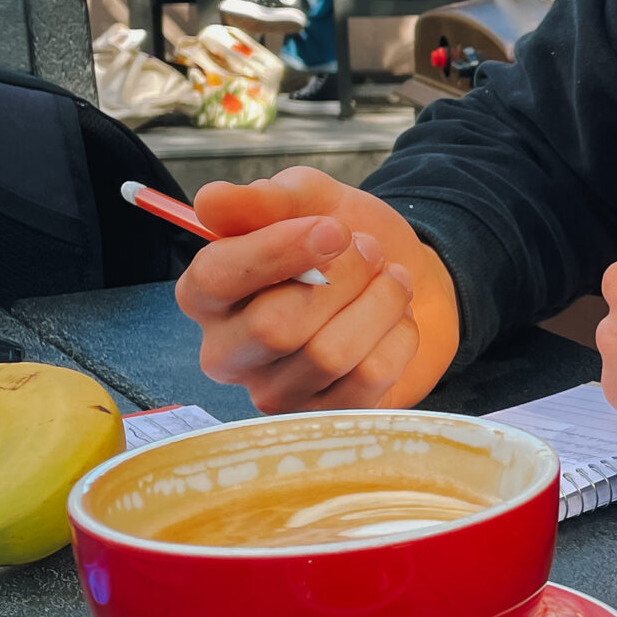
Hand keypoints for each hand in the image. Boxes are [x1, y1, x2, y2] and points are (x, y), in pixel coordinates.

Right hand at [175, 168, 460, 410]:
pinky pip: (369, 378)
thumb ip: (264, 199)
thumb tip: (211, 202)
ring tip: (391, 279)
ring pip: (328, 355)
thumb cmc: (344, 243)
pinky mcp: (325, 417)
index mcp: (207, 295)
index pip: (215, 279)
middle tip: (370, 250)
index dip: (277, 251)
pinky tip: (397, 320)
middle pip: (274, 327)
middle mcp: (227, 352)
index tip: (333, 228)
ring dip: (378, 303)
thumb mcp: (310, 200)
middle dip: (340, 279)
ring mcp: (274, 393)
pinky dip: (398, 336)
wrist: (409, 281)